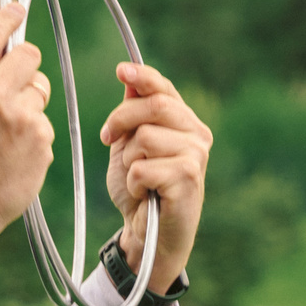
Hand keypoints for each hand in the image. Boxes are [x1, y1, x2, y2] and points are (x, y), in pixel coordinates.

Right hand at [0, 4, 56, 305]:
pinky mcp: (40, 140)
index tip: (17, 9)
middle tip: (15, 83)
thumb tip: (9, 43)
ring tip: (5, 133)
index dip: (7, 17)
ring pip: (40, 88)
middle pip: (29, 55)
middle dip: (26, 65)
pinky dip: (33, 135)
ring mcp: (20, 119)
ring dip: (29, 102)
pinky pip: (44, 121)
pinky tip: (13, 156)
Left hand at [99, 63, 210, 292]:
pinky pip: (142, 167)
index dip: (143, 77)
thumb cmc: (140, 192)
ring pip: (144, 138)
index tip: (121, 70)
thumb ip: (132, 117)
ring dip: (128, 161)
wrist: (148, 235)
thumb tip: (128, 79)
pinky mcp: (188, 179)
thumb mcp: (129, 148)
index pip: (165, 89)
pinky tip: (143, 194)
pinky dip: (132, 183)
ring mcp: (196, 156)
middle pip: (154, 106)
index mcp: (185, 123)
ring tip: (137, 179)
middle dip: (121, 119)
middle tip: (107, 137)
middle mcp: (197, 135)